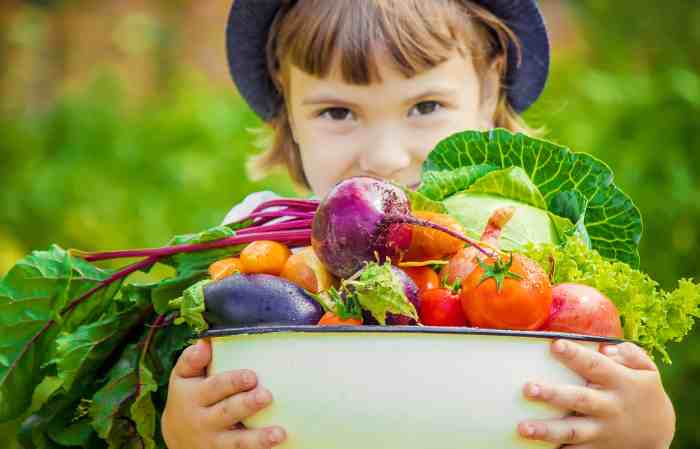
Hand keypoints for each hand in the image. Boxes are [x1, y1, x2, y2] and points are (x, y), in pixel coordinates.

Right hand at [161, 339, 286, 448]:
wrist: (175, 438)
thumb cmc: (187, 397)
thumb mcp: (182, 378)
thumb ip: (191, 359)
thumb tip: (205, 342)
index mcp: (194, 397)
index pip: (214, 387)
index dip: (233, 382)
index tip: (252, 376)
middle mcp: (203, 421)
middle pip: (227, 412)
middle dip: (247, 405)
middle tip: (266, 396)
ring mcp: (214, 442)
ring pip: (237, 442)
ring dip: (258, 438)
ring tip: (279, 433)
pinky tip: (276, 447)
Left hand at [517, 340, 674, 448]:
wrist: (658, 433)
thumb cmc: (643, 392)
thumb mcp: (647, 371)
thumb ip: (630, 354)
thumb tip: (606, 348)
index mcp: (619, 382)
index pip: (595, 365)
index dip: (575, 355)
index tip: (554, 345)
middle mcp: (608, 406)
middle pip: (578, 400)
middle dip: (553, 394)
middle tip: (528, 388)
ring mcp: (600, 430)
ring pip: (571, 431)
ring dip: (546, 430)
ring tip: (523, 427)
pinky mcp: (595, 448)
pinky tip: (533, 448)